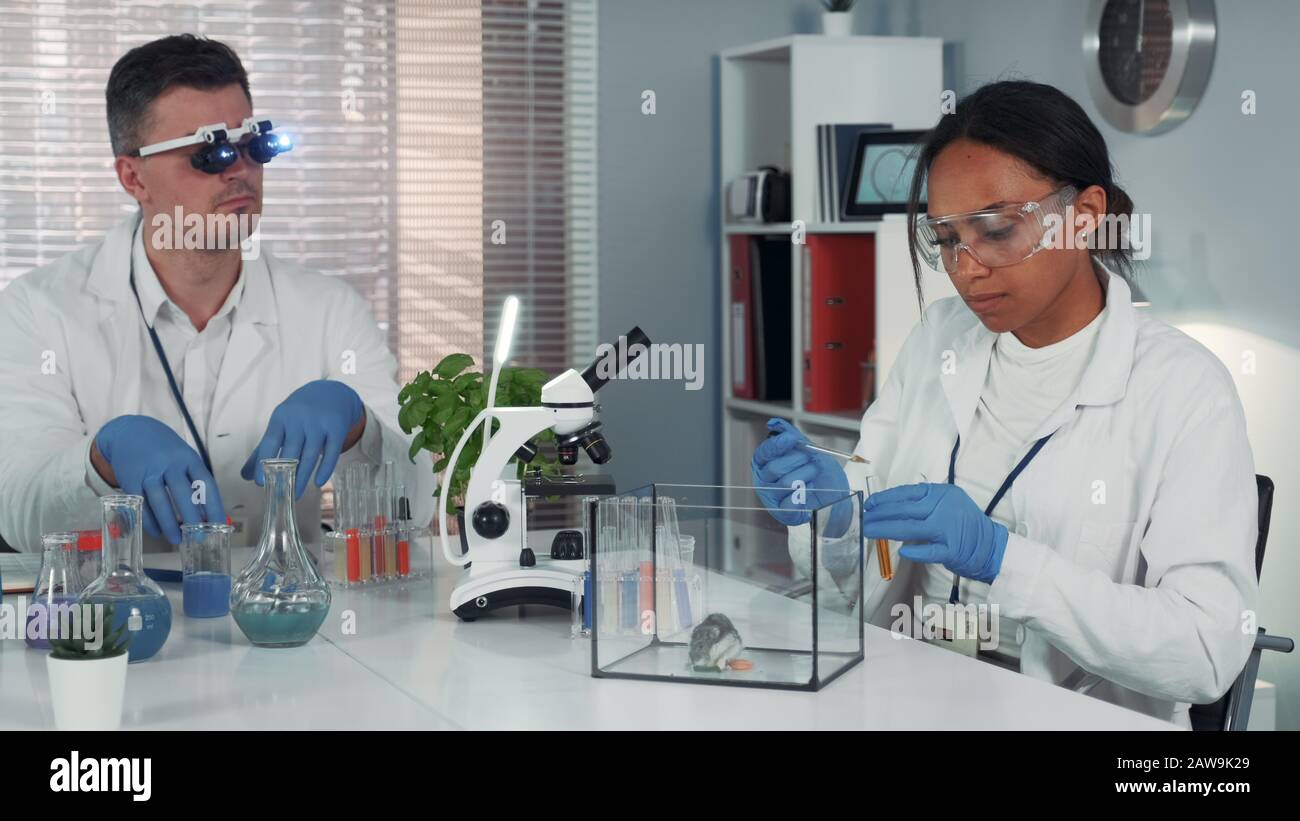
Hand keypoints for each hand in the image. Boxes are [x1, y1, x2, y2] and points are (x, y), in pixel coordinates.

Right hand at [94, 415, 226, 544]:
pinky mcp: (130, 479)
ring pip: (160, 502)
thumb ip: (195, 481)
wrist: (130, 431)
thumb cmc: (165, 450)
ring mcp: (149, 471)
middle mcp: (170, 464)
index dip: (215, 507)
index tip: (219, 525)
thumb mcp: (184, 457)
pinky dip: (150, 521)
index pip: (207, 485)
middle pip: (184, 495)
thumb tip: (206, 514)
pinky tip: (157, 532)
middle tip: (199, 538)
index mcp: (190, 458)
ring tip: (177, 539)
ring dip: (169, 525)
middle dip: (193, 519)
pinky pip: (142, 504)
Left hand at [242, 379, 364, 498]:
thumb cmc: (300, 412)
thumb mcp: (280, 424)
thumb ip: (263, 449)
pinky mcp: (337, 428)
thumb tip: (246, 475)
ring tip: (296, 494)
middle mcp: (299, 419)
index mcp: (281, 418)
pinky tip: (318, 482)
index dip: (263, 464)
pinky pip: (332, 452)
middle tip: (280, 494)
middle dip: (285, 476)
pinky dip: (325, 469)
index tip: (261, 483)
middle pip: (291, 452)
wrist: (331, 392)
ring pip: (310, 455)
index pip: (269, 443)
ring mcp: (319, 423)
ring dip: (303, 477)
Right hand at [751, 418, 853, 535]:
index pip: (763, 453)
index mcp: (765, 464)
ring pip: (787, 483)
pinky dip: (806, 492)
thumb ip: (790, 435)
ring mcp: (772, 498)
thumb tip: (774, 423)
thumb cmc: (818, 473)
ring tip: (813, 474)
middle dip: (798, 460)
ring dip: (806, 474)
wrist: (834, 494)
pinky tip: (810, 489)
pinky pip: (792, 501)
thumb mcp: (807, 449)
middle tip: (810, 459)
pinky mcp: (783, 513)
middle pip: (774, 468)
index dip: (776, 445)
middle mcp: (765, 481)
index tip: (792, 439)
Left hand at [862, 483, 1007, 583]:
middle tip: (864, 519)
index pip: (908, 492)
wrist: (991, 545)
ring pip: (911, 528)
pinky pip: (929, 551)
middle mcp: (944, 507)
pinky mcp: (952, 549)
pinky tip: (901, 551)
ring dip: (886, 530)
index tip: (870, 504)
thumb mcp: (947, 503)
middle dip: (880, 514)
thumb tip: (889, 506)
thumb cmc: (963, 524)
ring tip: (869, 531)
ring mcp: (948, 528)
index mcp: (941, 493)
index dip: (886, 498)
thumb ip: (923, 502)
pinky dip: (915, 551)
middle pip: (905, 510)